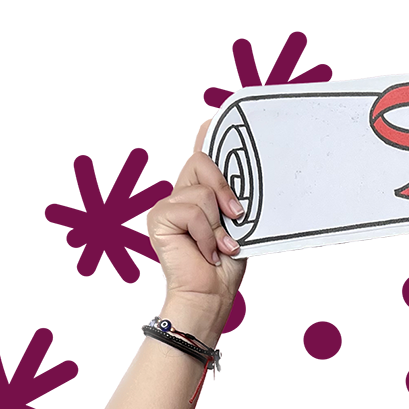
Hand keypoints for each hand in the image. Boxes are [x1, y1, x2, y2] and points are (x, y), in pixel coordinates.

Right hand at [145, 116, 246, 307]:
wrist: (210, 295)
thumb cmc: (226, 265)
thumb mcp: (240, 225)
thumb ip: (237, 197)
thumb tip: (250, 179)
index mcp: (201, 192)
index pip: (203, 151)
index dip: (211, 132)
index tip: (221, 113)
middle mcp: (181, 192)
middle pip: (203, 162)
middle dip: (225, 188)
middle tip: (238, 216)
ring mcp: (167, 203)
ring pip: (202, 192)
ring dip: (217, 225)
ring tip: (218, 246)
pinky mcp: (158, 215)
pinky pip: (192, 210)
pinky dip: (206, 235)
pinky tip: (205, 252)